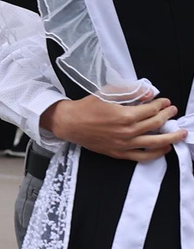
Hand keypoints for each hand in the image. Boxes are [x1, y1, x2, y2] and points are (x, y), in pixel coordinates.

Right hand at [46, 95, 183, 162]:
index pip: (152, 110)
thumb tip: (148, 93)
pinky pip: (143, 156)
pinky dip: (156, 154)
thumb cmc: (86, 107)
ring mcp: (124, 144)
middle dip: (168, 116)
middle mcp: (127, 131)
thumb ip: (130, 92)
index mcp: (125, 115)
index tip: (165, 102)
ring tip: (180, 134)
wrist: (69, 123)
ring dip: (171, 137)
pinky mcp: (119, 153)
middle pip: (157, 124)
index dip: (162, 104)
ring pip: (155, 143)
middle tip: (173, 112)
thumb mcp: (107, 93)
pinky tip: (164, 148)